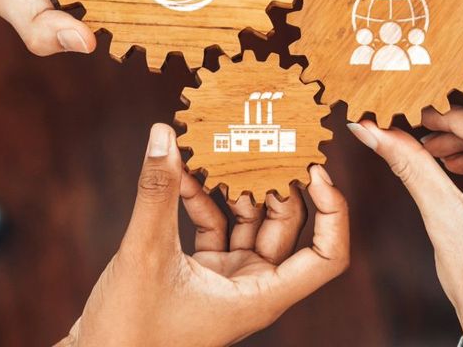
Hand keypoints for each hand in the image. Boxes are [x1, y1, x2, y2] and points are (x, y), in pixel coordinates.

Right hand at [61, 124, 349, 346]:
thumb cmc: (129, 330)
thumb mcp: (145, 254)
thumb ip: (158, 193)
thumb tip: (162, 135)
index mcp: (262, 295)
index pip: (327, 256)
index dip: (334, 211)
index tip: (314, 169)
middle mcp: (254, 286)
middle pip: (287, 225)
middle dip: (275, 180)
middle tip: (262, 136)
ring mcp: (229, 278)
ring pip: (249, 220)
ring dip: (233, 183)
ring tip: (217, 144)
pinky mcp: (203, 272)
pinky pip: (215, 225)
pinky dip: (202, 198)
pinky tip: (181, 171)